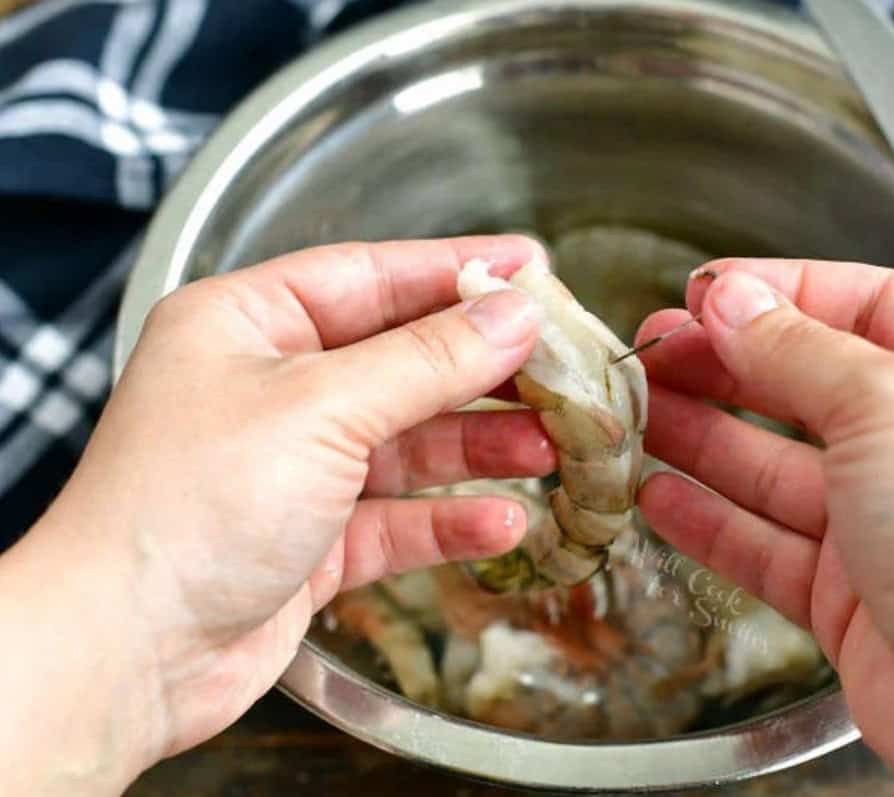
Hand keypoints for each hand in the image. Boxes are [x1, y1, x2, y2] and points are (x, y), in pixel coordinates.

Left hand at [1, 236, 554, 793]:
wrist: (123, 653)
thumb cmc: (192, 503)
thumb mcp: (322, 408)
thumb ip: (428, 360)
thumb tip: (516, 312)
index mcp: (248, 325)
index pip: (371, 276)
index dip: (458, 270)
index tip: (535, 267)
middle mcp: (271, 389)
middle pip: (401, 361)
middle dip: (483, 368)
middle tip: (564, 367)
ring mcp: (293, 468)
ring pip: (409, 443)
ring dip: (480, 446)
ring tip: (553, 446)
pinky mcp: (312, 541)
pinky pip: (398, 518)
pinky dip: (450, 520)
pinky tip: (504, 524)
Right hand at [636, 260, 893, 782]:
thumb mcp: (892, 404)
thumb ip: (801, 349)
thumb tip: (735, 302)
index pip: (871, 305)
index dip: (785, 292)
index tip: (710, 291)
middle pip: (811, 384)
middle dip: (730, 364)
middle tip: (655, 349)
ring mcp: (891, 522)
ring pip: (776, 467)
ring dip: (703, 437)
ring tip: (639, 410)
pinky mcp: (849, 592)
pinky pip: (765, 541)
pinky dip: (710, 518)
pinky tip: (660, 492)